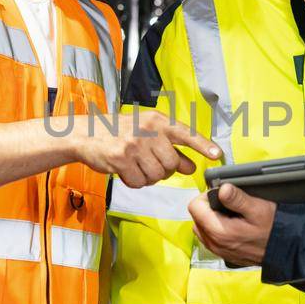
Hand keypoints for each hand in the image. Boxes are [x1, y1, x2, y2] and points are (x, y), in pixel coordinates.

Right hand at [77, 109, 219, 188]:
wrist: (86, 134)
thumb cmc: (121, 133)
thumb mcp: (148, 134)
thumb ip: (170, 149)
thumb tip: (190, 166)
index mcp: (157, 121)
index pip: (186, 133)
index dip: (203, 145)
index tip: (217, 154)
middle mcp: (148, 130)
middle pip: (171, 163)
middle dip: (163, 170)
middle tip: (149, 163)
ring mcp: (134, 144)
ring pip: (156, 175)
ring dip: (148, 177)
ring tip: (135, 165)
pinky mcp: (121, 159)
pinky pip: (139, 182)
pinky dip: (134, 182)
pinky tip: (125, 171)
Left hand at [189, 183, 274, 267]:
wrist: (285, 250)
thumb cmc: (273, 229)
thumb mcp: (258, 209)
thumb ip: (237, 198)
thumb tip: (223, 189)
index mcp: (219, 230)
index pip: (194, 207)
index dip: (205, 195)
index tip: (219, 193)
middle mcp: (215, 243)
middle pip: (196, 218)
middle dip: (207, 207)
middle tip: (225, 202)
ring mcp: (219, 251)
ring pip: (202, 229)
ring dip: (210, 219)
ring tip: (229, 214)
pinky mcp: (224, 255)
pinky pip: (210, 239)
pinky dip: (215, 230)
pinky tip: (231, 226)